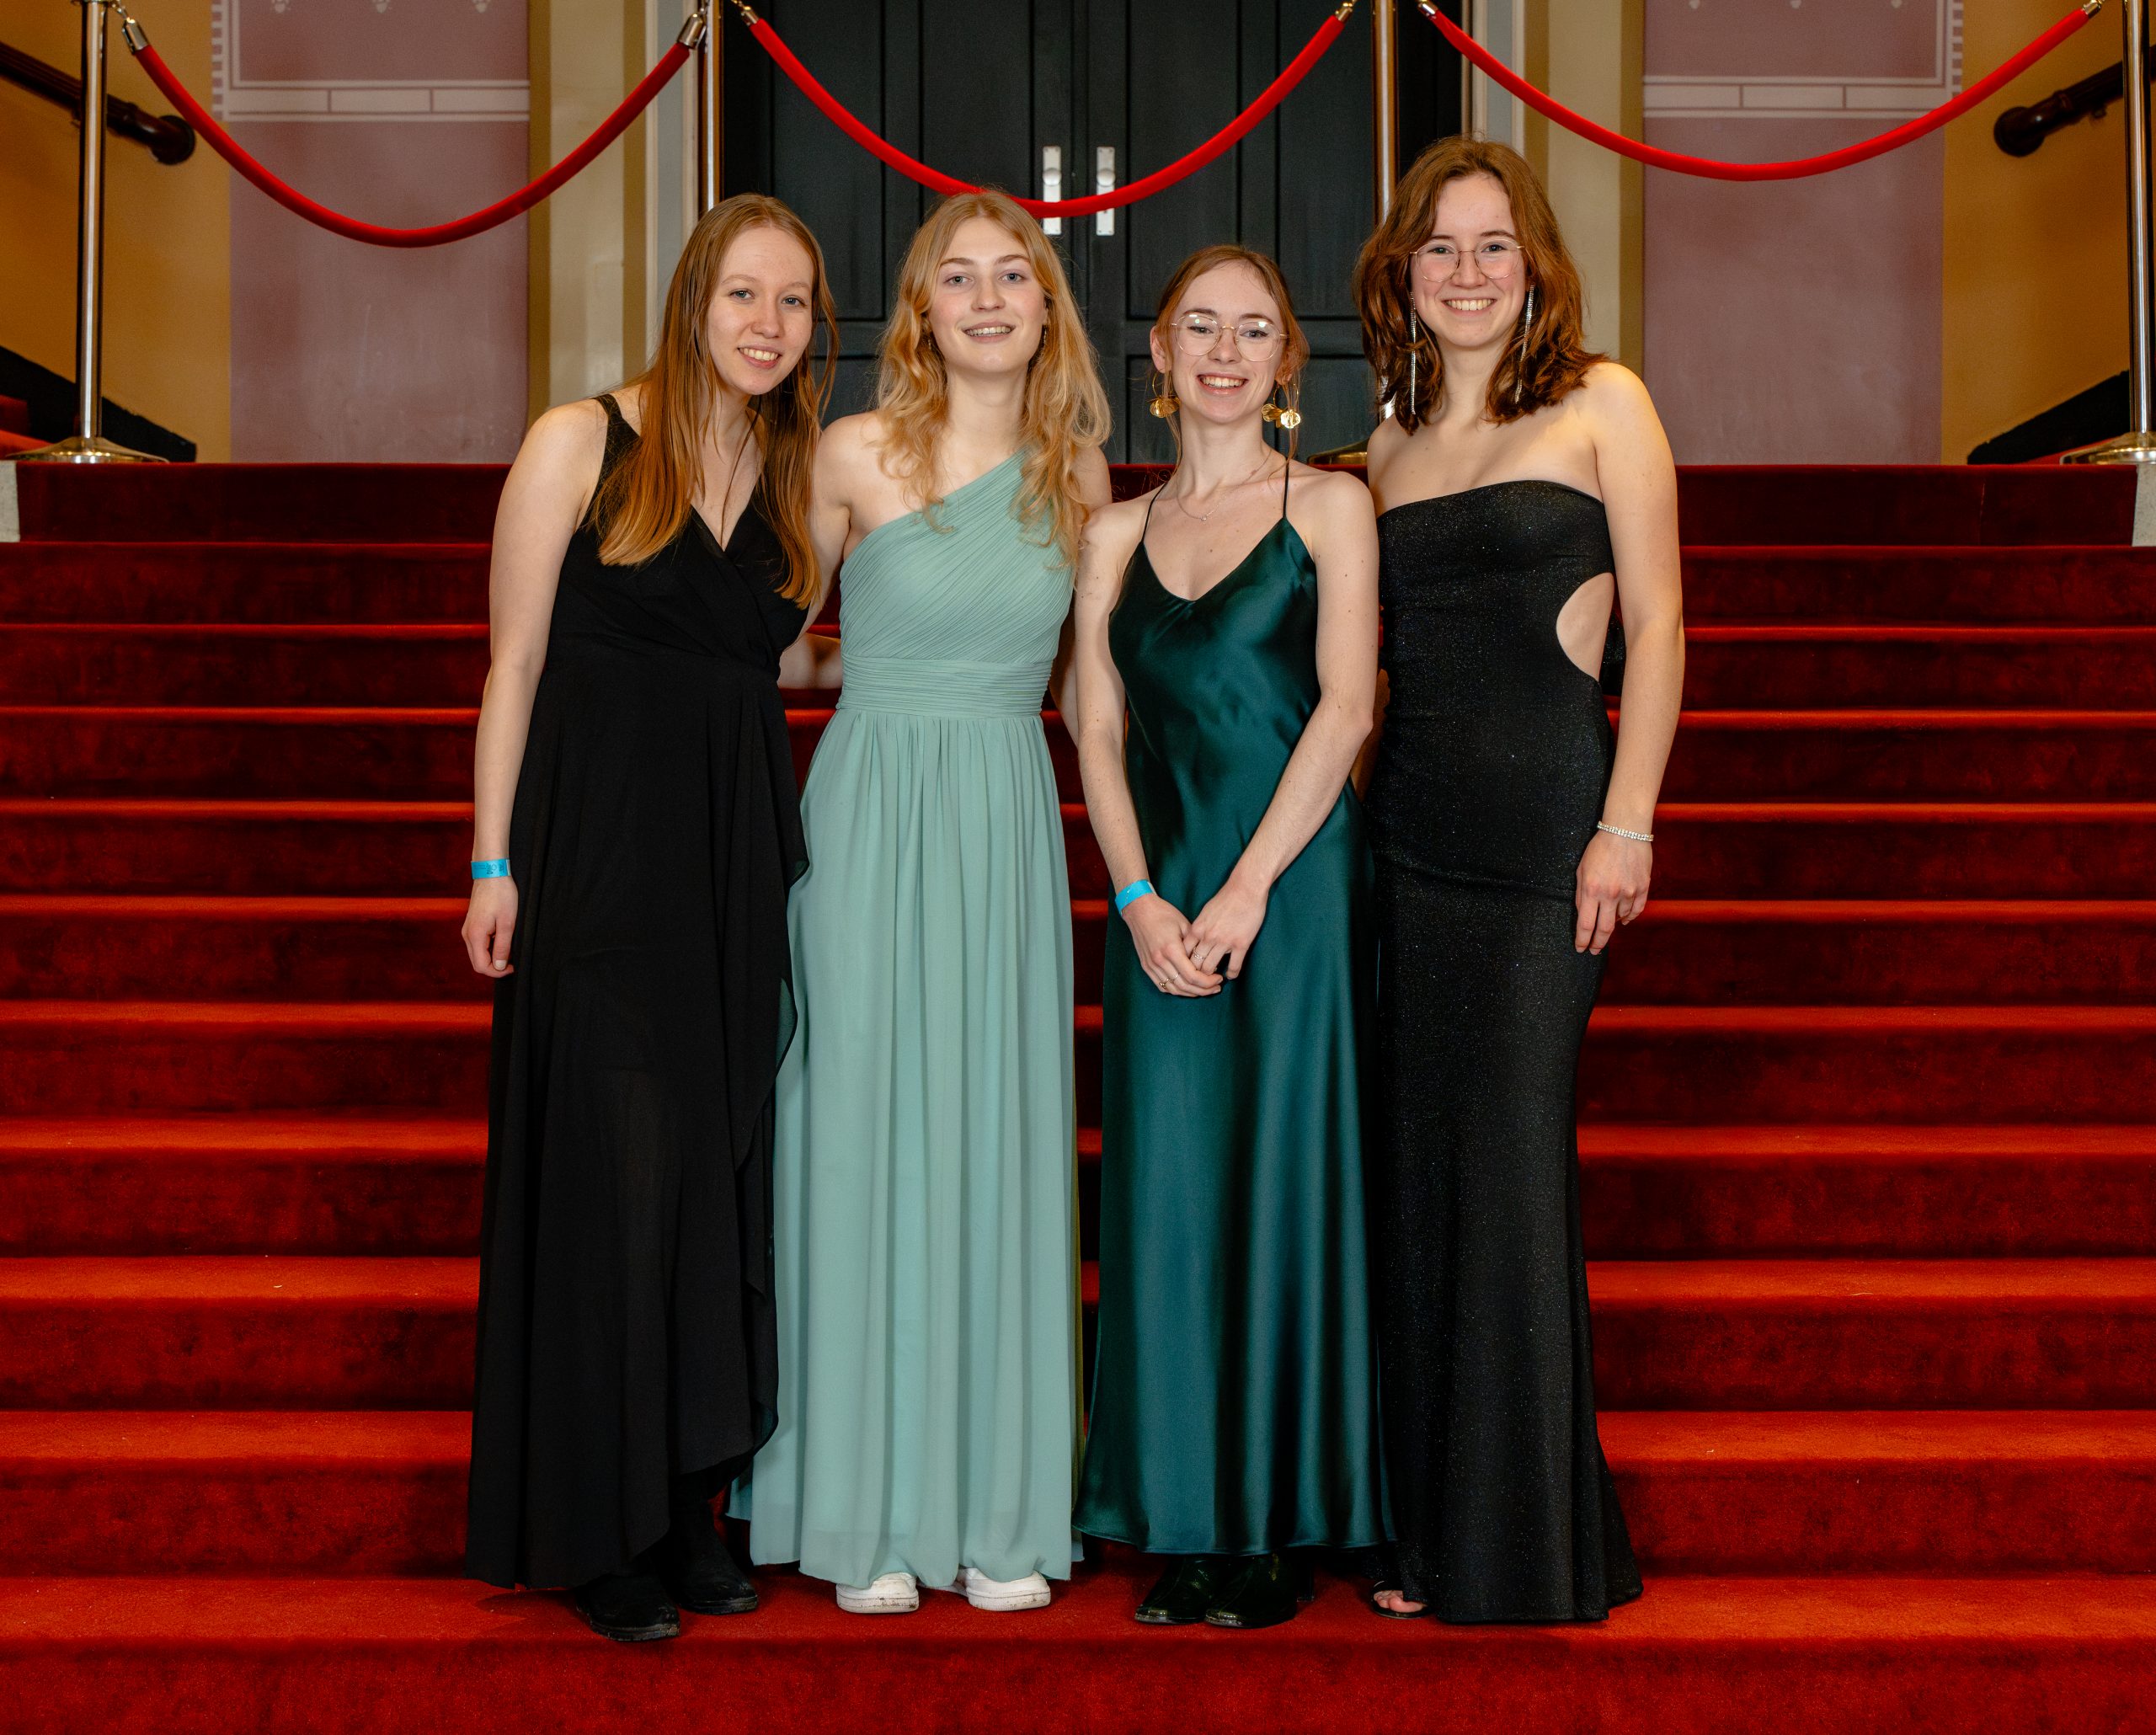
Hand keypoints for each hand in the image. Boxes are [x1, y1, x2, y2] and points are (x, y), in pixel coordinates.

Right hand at [463, 877, 518, 976]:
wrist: (491, 873)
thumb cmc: (502, 895)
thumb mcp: (507, 923)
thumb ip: (502, 947)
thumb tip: (498, 967)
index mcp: (475, 936)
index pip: (481, 966)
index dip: (497, 972)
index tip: (513, 967)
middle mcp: (467, 934)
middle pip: (477, 963)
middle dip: (494, 967)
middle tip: (512, 963)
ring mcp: (468, 929)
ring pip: (477, 954)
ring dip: (492, 958)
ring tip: (509, 951)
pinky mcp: (472, 924)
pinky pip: (478, 944)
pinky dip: (489, 948)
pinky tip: (502, 940)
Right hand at [1124, 894, 1221, 996]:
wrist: (1139, 910)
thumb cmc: (1163, 913)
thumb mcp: (1185, 925)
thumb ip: (1195, 945)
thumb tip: (1209, 961)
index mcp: (1171, 950)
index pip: (1192, 976)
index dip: (1208, 981)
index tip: (1219, 978)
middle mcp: (1160, 961)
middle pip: (1185, 986)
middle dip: (1203, 990)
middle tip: (1216, 987)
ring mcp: (1151, 966)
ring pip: (1174, 989)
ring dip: (1191, 993)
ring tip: (1204, 989)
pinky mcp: (1146, 967)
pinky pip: (1163, 986)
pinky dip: (1176, 990)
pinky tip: (1187, 988)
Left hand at [1184, 874, 1268, 979]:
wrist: (1246, 889)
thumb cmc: (1226, 898)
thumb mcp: (1205, 912)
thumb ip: (1199, 928)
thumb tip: (1194, 941)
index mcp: (1197, 929)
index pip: (1183, 953)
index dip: (1184, 964)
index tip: (1188, 969)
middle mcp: (1208, 937)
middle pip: (1195, 964)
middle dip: (1196, 974)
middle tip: (1200, 980)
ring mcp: (1224, 942)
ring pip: (1211, 968)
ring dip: (1212, 977)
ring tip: (1215, 980)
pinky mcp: (1241, 944)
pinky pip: (1234, 966)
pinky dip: (1231, 974)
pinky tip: (1231, 975)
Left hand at [1575, 830, 1650, 954]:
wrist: (1625, 831)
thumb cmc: (1599, 848)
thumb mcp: (1581, 870)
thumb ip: (1582, 895)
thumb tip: (1584, 916)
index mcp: (1591, 890)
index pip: (1585, 925)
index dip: (1582, 940)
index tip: (1581, 948)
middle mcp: (1610, 894)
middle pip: (1604, 930)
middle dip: (1598, 944)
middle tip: (1594, 950)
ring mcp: (1628, 892)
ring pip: (1621, 919)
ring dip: (1613, 923)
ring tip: (1607, 921)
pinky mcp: (1643, 888)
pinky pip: (1636, 910)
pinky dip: (1629, 917)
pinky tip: (1624, 919)